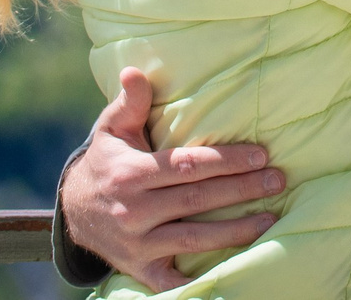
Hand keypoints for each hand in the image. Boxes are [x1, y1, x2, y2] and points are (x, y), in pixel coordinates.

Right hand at [62, 67, 283, 291]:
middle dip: (241, 190)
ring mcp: (137, 244)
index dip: (225, 161)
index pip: (187, 166)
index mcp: (130, 174)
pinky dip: (201, 281)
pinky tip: (234, 270)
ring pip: (194, 238)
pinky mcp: (141, 269)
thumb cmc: (106, 163)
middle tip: (277, 181)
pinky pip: (174, 281)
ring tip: (269, 218)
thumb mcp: (111, 129)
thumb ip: (129, 102)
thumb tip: (134, 71)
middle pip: (197, 200)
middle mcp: (133, 210)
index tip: (260, 155)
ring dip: (236, 231)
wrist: (72, 213)